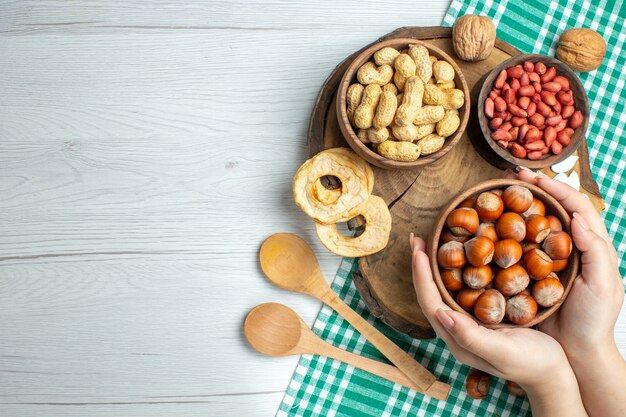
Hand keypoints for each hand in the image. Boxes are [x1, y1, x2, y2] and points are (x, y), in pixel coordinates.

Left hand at [410, 234, 570, 391]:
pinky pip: (460, 291)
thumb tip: (441, 314)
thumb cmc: (532, 363)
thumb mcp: (503, 350)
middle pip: (430, 294)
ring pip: (443, 292)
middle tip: (417, 239)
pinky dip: (454, 272)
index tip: (418, 249)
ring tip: (429, 244)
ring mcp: (468, 324)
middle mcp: (457, 330)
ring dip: (434, 268)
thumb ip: (471, 336)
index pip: (430, 302)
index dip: (421, 275)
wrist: (553, 375)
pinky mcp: (481, 318)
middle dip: (421, 266)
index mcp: (457, 338)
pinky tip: (458, 258)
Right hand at [512, 167, 623, 358]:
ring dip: (520, 205)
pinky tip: (493, 227)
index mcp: (590, 246)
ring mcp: (550, 260)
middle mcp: (569, 248)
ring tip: (500, 193)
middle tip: (511, 175)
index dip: (555, 188)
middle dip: (535, 188)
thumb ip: (594, 251)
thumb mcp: (603, 285)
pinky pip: (520, 247)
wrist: (578, 352)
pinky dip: (508, 232)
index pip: (575, 206)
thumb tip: (575, 217)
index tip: (532, 177)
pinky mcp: (533, 273)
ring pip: (536, 224)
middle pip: (554, 208)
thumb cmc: (593, 320)